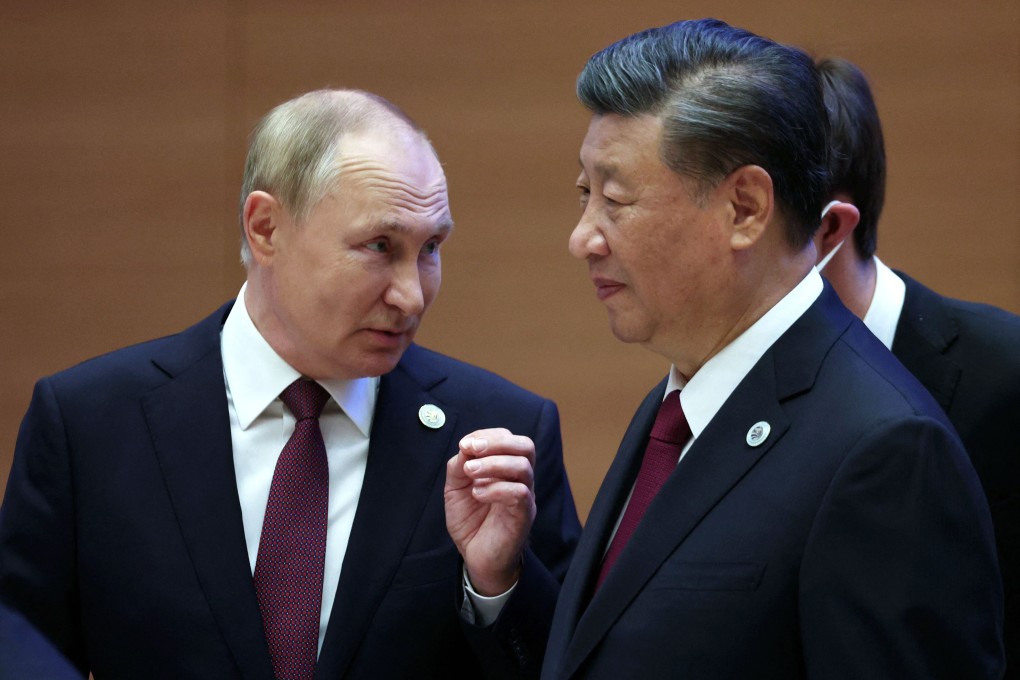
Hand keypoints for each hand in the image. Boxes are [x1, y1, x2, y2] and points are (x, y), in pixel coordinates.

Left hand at [445, 428, 536, 595]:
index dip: (486, 435)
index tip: (465, 444)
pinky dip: (495, 488)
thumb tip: (466, 447)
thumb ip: (459, 466)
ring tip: (469, 473)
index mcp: (506, 468)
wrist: (477, 557)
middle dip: (496, 442)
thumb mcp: (456, 488)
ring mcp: (525, 496)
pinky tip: (477, 494)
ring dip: (492, 464)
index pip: (508, 438)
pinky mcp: (523, 515)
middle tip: (471, 449)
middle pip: (525, 446)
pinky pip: (519, 493)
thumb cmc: (471, 521)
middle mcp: (520, 479)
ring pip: (522, 467)